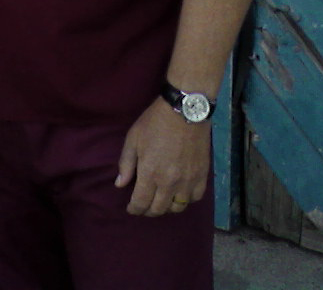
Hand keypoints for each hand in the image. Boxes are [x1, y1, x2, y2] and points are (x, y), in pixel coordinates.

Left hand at [114, 98, 210, 216]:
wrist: (184, 111)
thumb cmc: (154, 123)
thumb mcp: (133, 139)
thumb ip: (126, 163)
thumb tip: (120, 184)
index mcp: (150, 173)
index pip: (141, 203)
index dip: (134, 209)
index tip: (131, 208)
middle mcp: (169, 183)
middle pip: (159, 209)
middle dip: (148, 211)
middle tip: (144, 206)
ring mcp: (188, 181)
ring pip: (178, 207)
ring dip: (167, 207)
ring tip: (161, 200)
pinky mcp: (202, 176)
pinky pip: (195, 198)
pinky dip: (186, 199)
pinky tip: (180, 193)